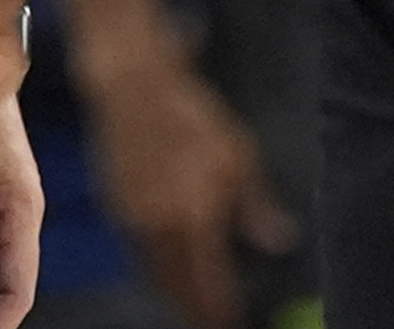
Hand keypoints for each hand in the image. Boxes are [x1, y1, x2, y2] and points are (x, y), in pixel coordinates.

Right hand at [83, 60, 294, 328]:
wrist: (133, 88)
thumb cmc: (195, 116)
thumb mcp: (239, 154)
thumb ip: (256, 205)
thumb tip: (281, 242)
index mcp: (193, 218)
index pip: (207, 281)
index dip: (219, 308)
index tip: (229, 324)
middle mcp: (158, 229)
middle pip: (175, 285)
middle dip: (192, 306)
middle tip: (209, 318)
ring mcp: (131, 220)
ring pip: (152, 271)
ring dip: (171, 288)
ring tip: (191, 297)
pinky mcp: (113, 207)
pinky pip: (136, 250)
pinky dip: (153, 263)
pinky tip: (168, 258)